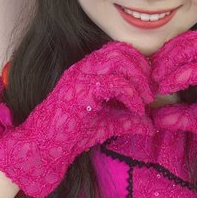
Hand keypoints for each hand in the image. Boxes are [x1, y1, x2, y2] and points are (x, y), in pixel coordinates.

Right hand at [0, 42, 155, 197]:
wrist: (45, 147)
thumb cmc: (72, 135)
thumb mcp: (108, 124)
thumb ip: (128, 120)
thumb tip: (151, 125)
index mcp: (85, 69)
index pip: (116, 49)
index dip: (137, 61)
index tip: (148, 83)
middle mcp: (82, 68)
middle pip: (120, 51)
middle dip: (141, 68)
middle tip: (151, 91)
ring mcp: (80, 77)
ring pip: (118, 61)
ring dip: (138, 79)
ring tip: (145, 100)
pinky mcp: (81, 91)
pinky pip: (114, 83)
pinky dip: (131, 95)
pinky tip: (136, 109)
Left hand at [149, 31, 196, 190]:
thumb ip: (177, 115)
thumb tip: (155, 117)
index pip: (190, 42)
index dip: (168, 52)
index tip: (152, 70)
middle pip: (191, 39)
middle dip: (167, 53)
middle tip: (151, 73)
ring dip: (171, 60)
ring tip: (158, 79)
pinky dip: (180, 76)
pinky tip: (167, 88)